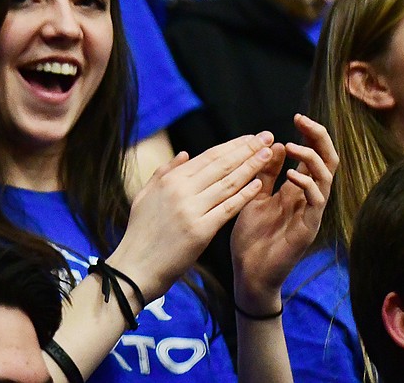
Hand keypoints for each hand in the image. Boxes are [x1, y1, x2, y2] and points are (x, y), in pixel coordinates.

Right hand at [111, 132, 273, 302]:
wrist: (136, 266)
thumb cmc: (140, 232)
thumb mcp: (145, 196)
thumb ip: (164, 172)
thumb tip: (184, 154)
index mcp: (169, 180)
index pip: (207, 156)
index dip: (232, 145)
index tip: (250, 137)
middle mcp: (181, 191)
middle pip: (221, 165)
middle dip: (246, 150)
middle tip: (266, 137)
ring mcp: (191, 210)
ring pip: (228, 183)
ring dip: (250, 167)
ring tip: (268, 155)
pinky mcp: (200, 231)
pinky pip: (227, 208)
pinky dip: (244, 195)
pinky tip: (259, 184)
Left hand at [231, 115, 337, 308]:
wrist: (248, 272)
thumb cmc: (252, 236)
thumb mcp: (254, 195)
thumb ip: (265, 173)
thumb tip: (276, 143)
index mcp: (296, 189)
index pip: (312, 156)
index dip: (310, 135)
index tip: (297, 117)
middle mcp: (309, 199)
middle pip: (327, 162)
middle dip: (319, 139)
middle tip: (303, 121)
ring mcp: (311, 214)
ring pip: (326, 179)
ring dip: (311, 159)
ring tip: (294, 146)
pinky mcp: (308, 230)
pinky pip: (316, 204)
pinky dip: (307, 186)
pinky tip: (292, 176)